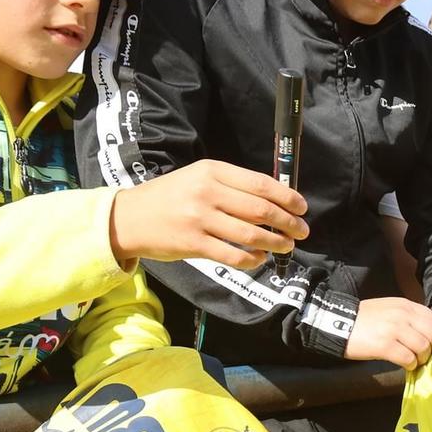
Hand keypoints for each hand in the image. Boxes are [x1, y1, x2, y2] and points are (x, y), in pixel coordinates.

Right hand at [109, 159, 306, 267]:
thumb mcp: (198, 178)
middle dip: (288, 222)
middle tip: (302, 231)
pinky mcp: (194, 244)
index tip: (302, 207)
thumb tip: (274, 200)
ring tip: (286, 246)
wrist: (128, 218)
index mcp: (212, 171)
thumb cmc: (169, 197)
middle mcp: (207, 192)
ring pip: (251, 235)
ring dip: (276, 243)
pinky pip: (234, 256)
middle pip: (261, 210)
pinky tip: (260, 259)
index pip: (261, 184)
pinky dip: (253, 260)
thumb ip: (231, 185)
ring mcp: (200, 219)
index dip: (288, 197)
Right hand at [345, 297, 431, 368]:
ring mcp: (394, 330)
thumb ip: (408, 316)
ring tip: (412, 361)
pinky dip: (410, 365)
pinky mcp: (385, 345)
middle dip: (431, 348)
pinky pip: (409, 359)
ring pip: (423, 348)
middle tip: (422, 355)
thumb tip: (424, 331)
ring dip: (421, 358)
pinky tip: (404, 365)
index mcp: (405, 305)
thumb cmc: (364, 319)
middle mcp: (403, 315)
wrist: (338, 322)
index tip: (428, 343)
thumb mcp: (389, 309)